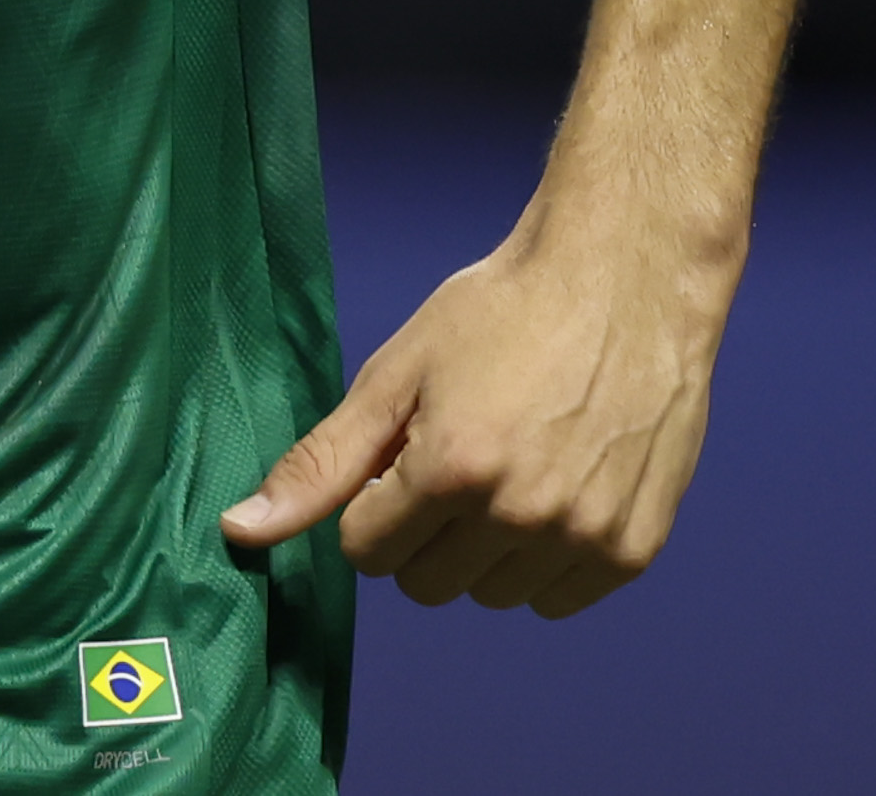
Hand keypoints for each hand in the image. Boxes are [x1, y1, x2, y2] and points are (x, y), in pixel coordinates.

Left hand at [216, 218, 730, 618]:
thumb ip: (321, 464)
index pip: (366, 552)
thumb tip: (240, 531)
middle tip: (456, 456)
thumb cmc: (503, 311)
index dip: (373, 504)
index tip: (402, 457)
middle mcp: (522, 515)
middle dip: (422, 531)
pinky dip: (545, 560)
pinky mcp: (635, 547)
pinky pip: (558, 600)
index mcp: (451, 471)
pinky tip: (556, 488)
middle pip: (425, 583)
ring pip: (491, 596)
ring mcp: (585, 535)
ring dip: (484, 550)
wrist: (623, 276)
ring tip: (511, 466)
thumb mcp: (396, 375)